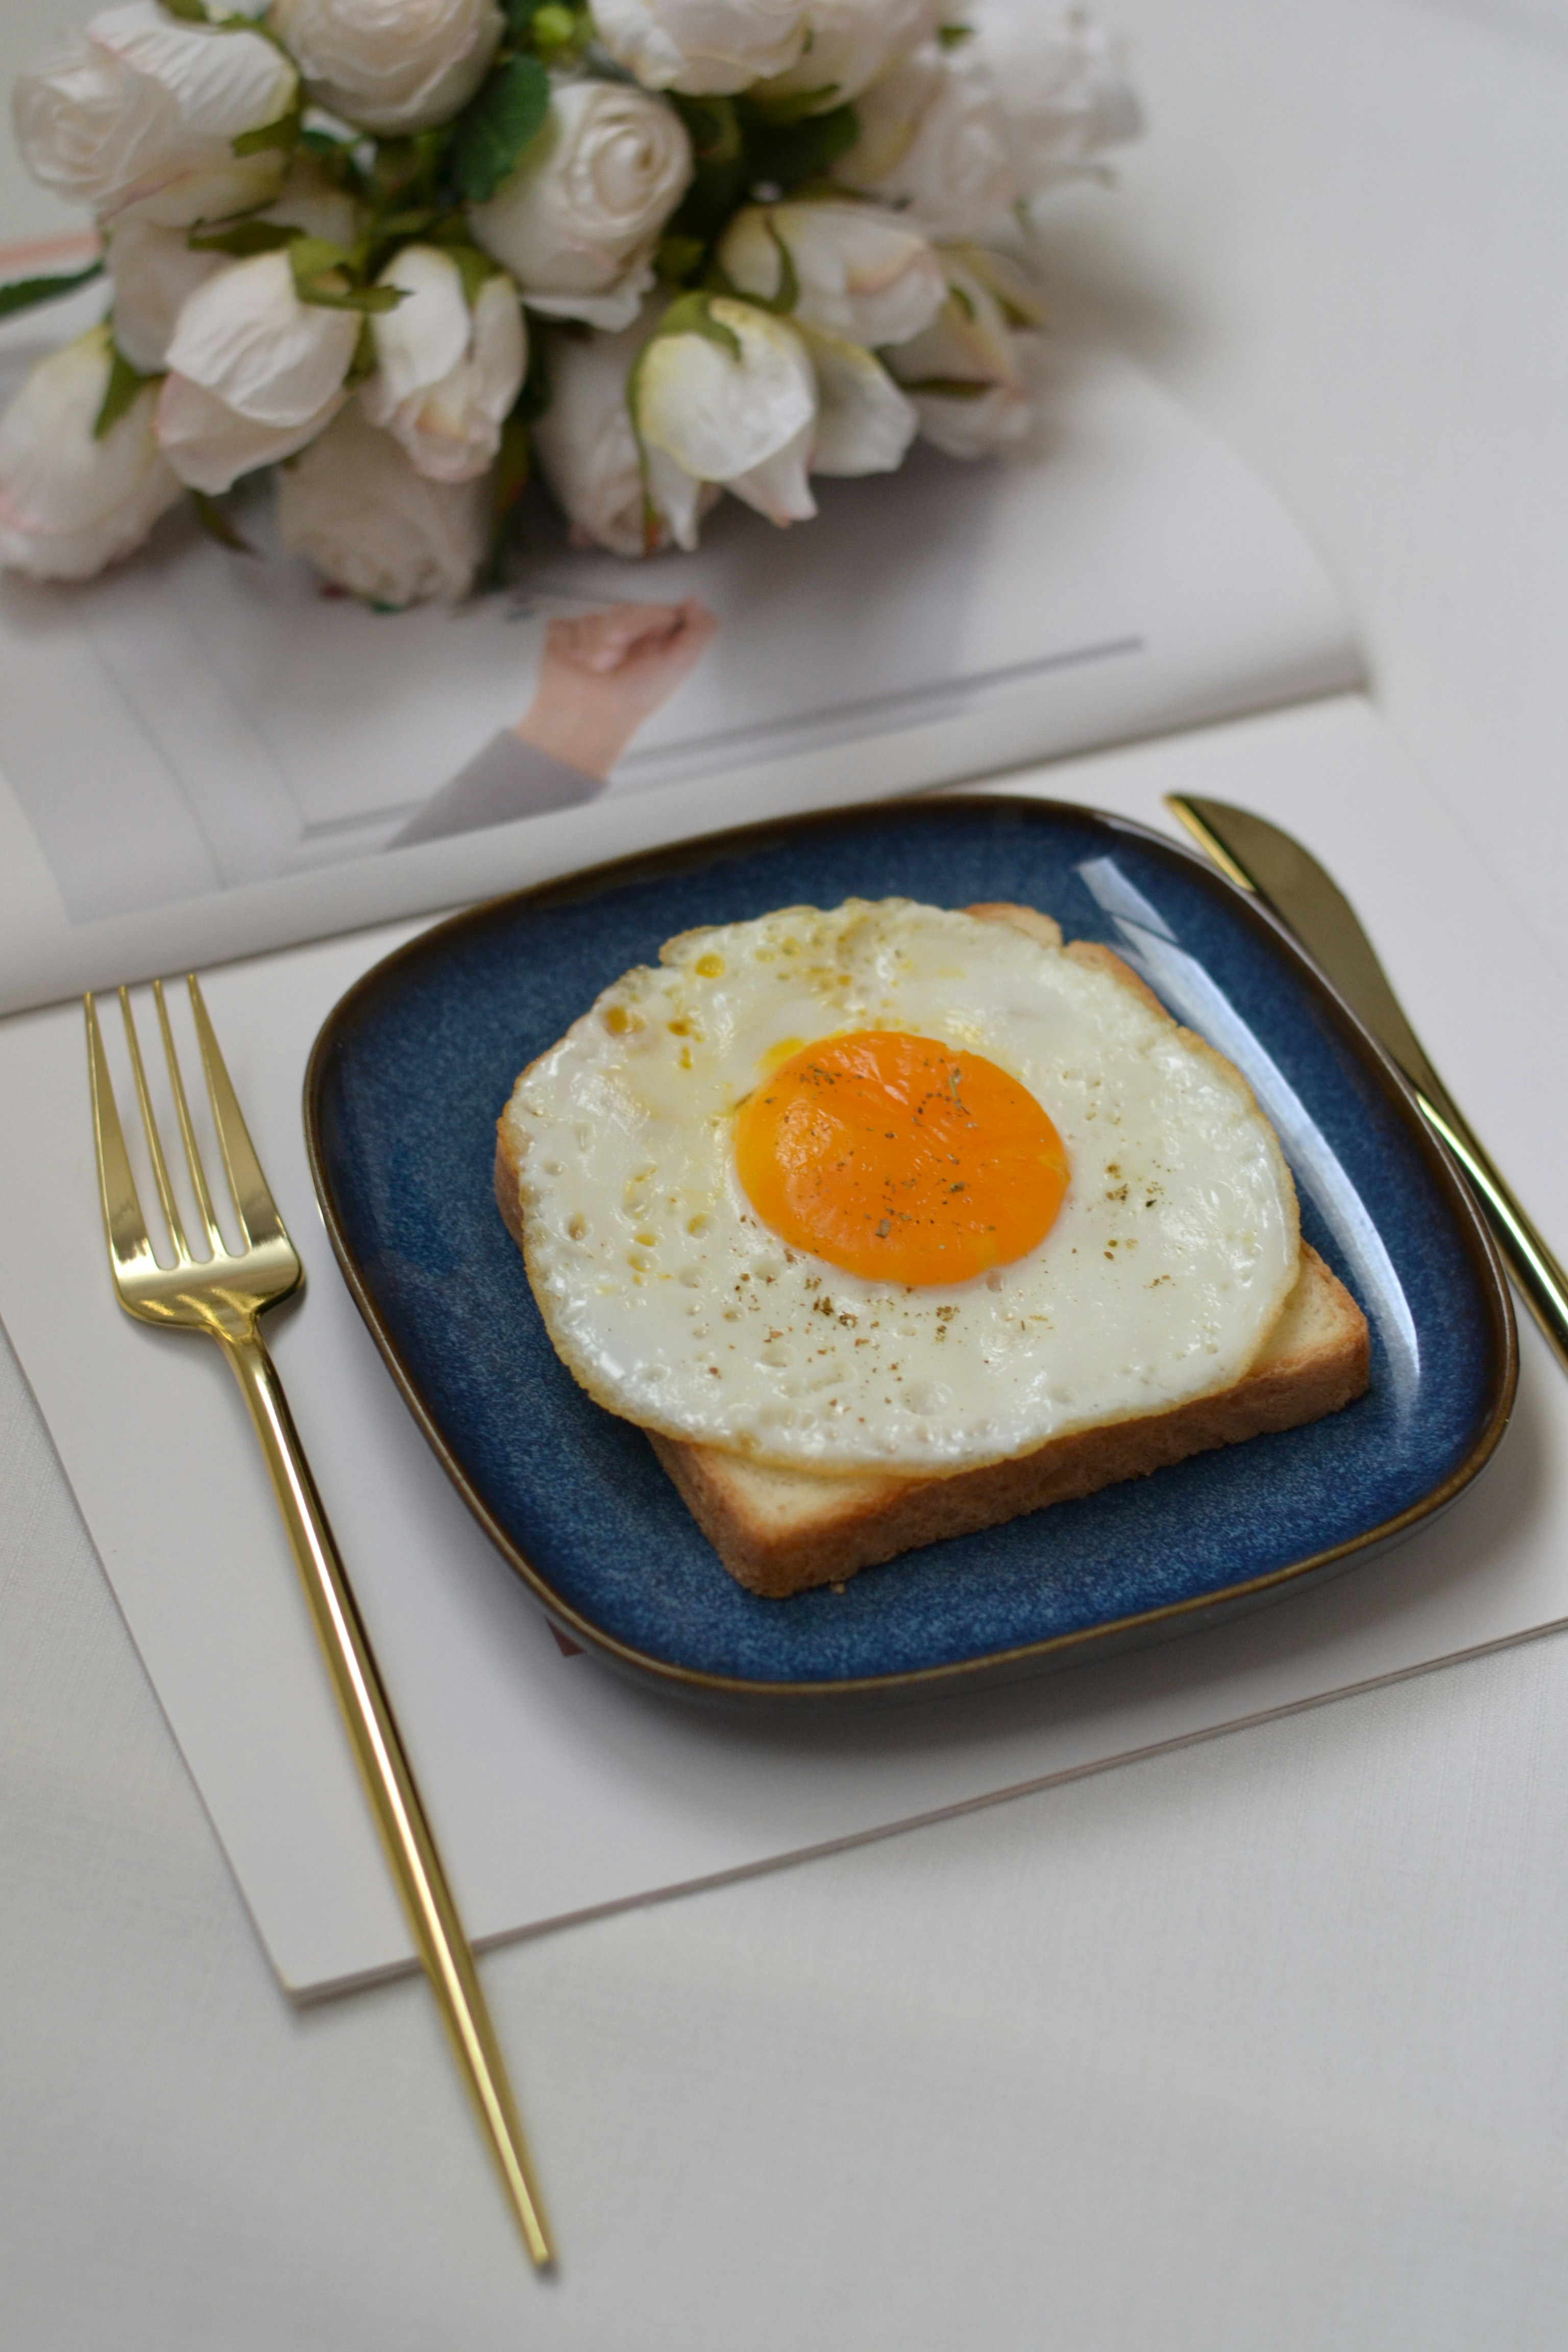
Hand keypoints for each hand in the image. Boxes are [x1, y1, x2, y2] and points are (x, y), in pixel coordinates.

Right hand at [514, 598, 718, 780]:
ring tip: (596, 670)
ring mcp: (594, 635)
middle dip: (621, 633)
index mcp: (652, 641)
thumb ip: (698, 631)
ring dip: (595, 646)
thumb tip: (696, 601)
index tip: (647, 644)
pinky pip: (565, 625)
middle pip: (623, 609)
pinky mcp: (565, 637)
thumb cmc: (635, 699)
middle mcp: (624, 635)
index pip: (654, 609)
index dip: (648, 620)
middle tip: (615, 662)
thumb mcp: (678, 666)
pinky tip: (575, 663)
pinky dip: (569, 646)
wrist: (591, 719)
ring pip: (593, 617)